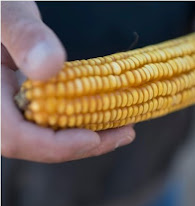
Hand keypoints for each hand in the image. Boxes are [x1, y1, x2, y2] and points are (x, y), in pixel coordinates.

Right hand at [1, 2, 134, 162]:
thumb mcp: (7, 13)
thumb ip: (25, 36)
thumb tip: (49, 68)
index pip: (13, 137)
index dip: (54, 145)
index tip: (92, 137)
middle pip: (31, 145)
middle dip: (80, 145)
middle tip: (126, 134)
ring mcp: (4, 110)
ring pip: (40, 139)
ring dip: (83, 138)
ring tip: (124, 129)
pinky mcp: (19, 106)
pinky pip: (45, 125)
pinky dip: (76, 124)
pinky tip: (108, 116)